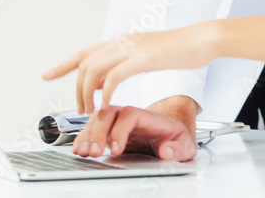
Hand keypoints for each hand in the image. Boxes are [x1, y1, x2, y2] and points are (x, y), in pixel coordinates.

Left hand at [41, 24, 214, 113]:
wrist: (202, 39)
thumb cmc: (180, 50)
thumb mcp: (146, 58)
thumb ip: (124, 66)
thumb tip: (106, 79)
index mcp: (122, 41)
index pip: (85, 52)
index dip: (63, 64)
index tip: (46, 74)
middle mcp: (121, 42)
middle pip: (85, 63)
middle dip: (76, 88)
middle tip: (80, 109)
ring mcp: (131, 48)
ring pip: (94, 69)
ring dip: (87, 92)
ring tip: (91, 110)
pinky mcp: (142, 58)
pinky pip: (114, 77)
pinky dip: (106, 93)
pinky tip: (108, 105)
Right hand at [69, 105, 197, 160]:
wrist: (170, 136)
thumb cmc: (176, 138)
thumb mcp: (185, 145)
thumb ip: (178, 148)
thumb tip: (167, 151)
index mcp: (148, 117)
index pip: (129, 115)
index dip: (120, 131)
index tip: (117, 149)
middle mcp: (130, 115)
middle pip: (108, 114)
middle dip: (98, 132)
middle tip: (95, 152)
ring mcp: (118, 122)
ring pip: (97, 119)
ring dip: (88, 135)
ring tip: (83, 151)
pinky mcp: (110, 131)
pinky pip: (92, 128)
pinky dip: (84, 137)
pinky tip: (79, 147)